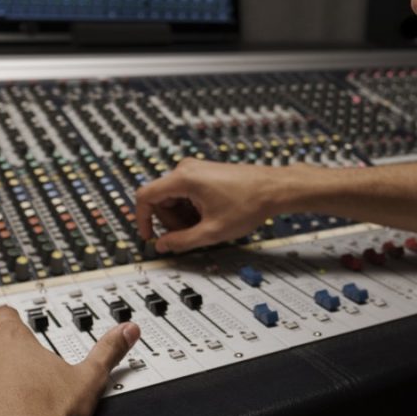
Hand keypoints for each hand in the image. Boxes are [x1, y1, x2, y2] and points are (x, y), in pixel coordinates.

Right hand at [135, 158, 285, 252]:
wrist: (275, 188)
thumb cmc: (249, 203)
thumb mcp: (212, 231)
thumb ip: (182, 241)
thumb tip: (161, 246)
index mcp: (183, 178)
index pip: (145, 197)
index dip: (142, 220)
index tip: (149, 236)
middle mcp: (186, 169)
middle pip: (161, 200)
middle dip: (171, 222)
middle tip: (191, 236)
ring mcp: (196, 170)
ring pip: (174, 198)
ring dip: (183, 217)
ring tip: (206, 226)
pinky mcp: (204, 174)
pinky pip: (186, 193)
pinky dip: (192, 209)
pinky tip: (210, 218)